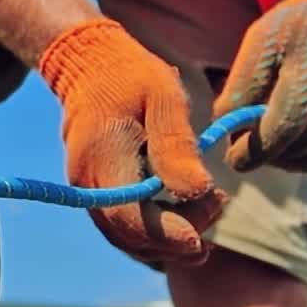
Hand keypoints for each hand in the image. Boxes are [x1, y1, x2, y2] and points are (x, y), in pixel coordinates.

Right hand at [39, 18, 224, 265]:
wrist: (90, 66)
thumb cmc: (131, 76)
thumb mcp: (163, 97)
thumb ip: (177, 145)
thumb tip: (198, 191)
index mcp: (103, 160)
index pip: (131, 218)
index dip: (170, 235)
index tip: (208, 230)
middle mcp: (87, 184)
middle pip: (131, 237)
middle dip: (178, 237)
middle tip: (219, 202)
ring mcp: (88, 190)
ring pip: (127, 239)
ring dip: (169, 240)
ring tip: (209, 211)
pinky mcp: (97, 191)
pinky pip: (124, 227)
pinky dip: (155, 232)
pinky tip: (185, 217)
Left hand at [213, 0, 306, 173]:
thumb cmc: (291, 29)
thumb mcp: (258, 45)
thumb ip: (241, 87)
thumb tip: (227, 128)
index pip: (284, 127)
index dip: (256, 151)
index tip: (234, 159)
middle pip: (300, 146)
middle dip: (268, 156)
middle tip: (247, 150)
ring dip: (288, 161)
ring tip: (269, 148)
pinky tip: (293, 151)